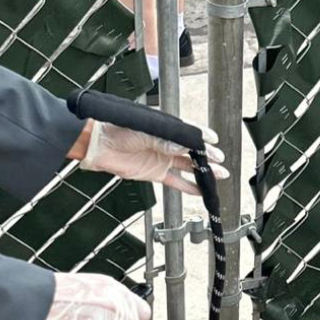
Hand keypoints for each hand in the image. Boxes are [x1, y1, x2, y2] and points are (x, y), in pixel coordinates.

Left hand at [77, 120, 228, 195]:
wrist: (98, 144)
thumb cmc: (117, 128)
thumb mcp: (145, 132)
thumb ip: (166, 141)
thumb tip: (185, 148)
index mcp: (165, 129)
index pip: (189, 134)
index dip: (203, 138)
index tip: (214, 142)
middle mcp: (166, 144)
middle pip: (191, 152)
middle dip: (207, 157)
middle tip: (220, 163)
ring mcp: (161, 159)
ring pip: (187, 167)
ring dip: (202, 172)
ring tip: (218, 175)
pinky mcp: (155, 173)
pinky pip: (175, 181)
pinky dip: (188, 186)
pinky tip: (200, 190)